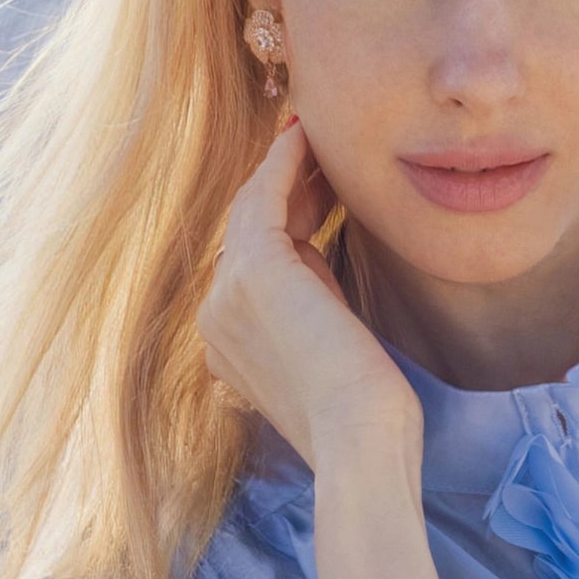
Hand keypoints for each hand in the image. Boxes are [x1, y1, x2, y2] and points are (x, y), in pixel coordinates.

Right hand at [197, 118, 421, 470]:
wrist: (360, 441)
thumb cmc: (364, 411)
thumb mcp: (326, 345)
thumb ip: (310, 303)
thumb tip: (315, 253)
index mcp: (227, 342)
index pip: (252, 261)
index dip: (284, 218)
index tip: (318, 189)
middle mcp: (214, 316)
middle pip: (247, 230)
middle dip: (283, 187)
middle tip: (319, 152)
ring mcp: (225, 293)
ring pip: (252, 208)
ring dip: (283, 167)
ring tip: (317, 138)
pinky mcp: (253, 271)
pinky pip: (265, 197)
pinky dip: (285, 164)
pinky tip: (308, 140)